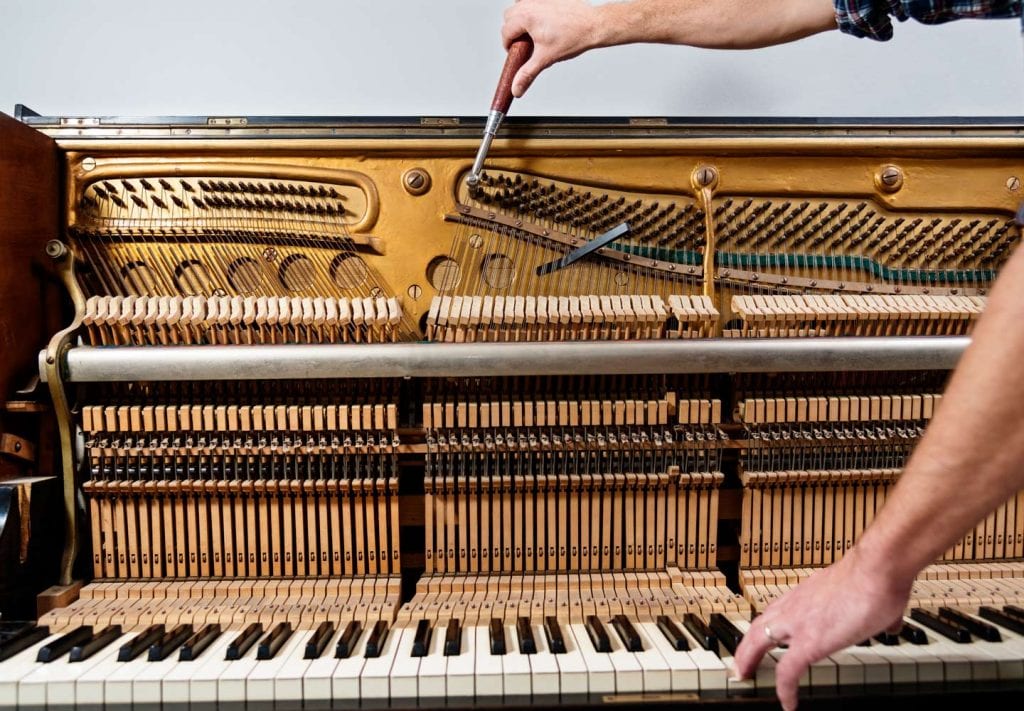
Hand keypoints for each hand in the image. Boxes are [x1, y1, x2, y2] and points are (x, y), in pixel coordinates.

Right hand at [501, 0, 603, 97]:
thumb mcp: (545, 58)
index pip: (505, 32)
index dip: (508, 46)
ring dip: (521, 18)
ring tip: (534, 32)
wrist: (593, 25)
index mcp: (526, 17)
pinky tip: (543, 21)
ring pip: (519, 6)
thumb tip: (516, 89)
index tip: (516, 53)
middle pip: (509, 16)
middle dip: (513, 30)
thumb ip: (527, 74)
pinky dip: (532, 10)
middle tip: (525, 43)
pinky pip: (532, 1)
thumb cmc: (573, 38)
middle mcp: (530, 4)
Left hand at [730, 546, 910, 710]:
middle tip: (740, 659)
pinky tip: (787, 704)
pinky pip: (787, 672)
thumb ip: (878, 612)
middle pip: (758, 624)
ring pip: (759, 641)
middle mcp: (796, 604)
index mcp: (809, 592)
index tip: (766, 635)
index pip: (779, 609)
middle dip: (745, 643)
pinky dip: (784, 690)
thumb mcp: (875, 595)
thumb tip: (890, 622)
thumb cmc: (878, 576)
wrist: (878, 568)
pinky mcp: (809, 643)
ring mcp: (798, 622)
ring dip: (748, 659)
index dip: (770, 624)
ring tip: (744, 675)